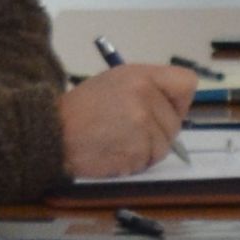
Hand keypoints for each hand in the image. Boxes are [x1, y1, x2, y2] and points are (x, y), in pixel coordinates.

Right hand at [60, 64, 193, 180]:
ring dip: (146, 151)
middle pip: (176, 122)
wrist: (53, 132)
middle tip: (128, 131)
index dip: (178, 102)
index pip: (186, 84)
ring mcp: (142, 123)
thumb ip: (147, 90)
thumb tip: (174, 109)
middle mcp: (145, 95)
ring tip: (118, 142)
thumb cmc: (82, 110)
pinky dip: (134, 163)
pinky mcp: (137, 149)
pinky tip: (113, 153)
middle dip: (158, 132)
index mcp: (141, 75)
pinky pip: (149, 161)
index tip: (164, 110)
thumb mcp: (114, 83)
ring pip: (164, 145)